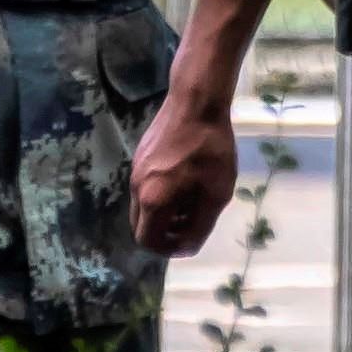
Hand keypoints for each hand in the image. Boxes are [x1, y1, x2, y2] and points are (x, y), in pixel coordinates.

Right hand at [130, 99, 238, 255]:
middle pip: (141, 226)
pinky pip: (145, 186)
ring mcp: (136, 170)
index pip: (148, 241)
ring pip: (143, 206)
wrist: (196, 102)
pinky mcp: (141, 155)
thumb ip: (200, 227)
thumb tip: (185, 248)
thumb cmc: (210, 150)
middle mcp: (136, 188)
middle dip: (164, 232)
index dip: (168, 249)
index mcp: (152, 201)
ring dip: (164, 212)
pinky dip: (160, 194)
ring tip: (193, 198)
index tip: (189, 240)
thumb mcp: (216, 194)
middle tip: (192, 221)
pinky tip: (186, 177)